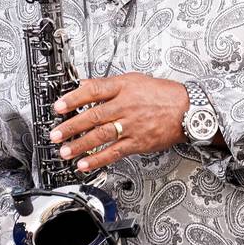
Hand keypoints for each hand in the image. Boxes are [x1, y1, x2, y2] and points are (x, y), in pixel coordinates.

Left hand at [49, 73, 188, 172]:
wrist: (188, 110)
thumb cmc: (164, 94)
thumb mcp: (135, 80)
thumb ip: (109, 84)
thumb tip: (86, 84)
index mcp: (123, 88)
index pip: (93, 91)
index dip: (73, 98)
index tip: (58, 106)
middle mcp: (126, 106)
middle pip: (93, 116)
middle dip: (70, 126)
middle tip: (55, 134)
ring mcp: (131, 125)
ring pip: (100, 136)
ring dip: (80, 145)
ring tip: (65, 151)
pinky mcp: (137, 142)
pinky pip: (114, 152)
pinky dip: (98, 159)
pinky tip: (85, 164)